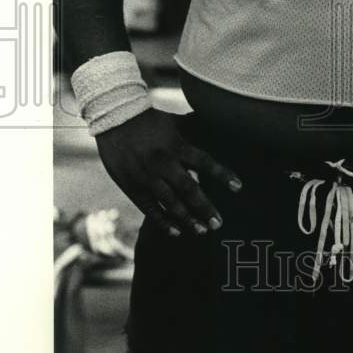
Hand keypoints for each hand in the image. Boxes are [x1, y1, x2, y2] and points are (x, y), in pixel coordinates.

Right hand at [95, 108, 241, 237]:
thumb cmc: (151, 120)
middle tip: (218, 224)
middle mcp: (163, 163)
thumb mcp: (175, 122)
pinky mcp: (132, 187)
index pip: (205, 162)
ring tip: (202, 231)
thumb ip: (196, 128)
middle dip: (205, 208)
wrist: (114, 121)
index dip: (222, 175)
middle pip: (189, 190)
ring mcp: (147, 177)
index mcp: (177, 145)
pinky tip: (176, 232)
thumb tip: (222, 122)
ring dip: (188, 219)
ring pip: (171, 203)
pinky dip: (163, 222)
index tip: (238, 187)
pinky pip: (150, 208)